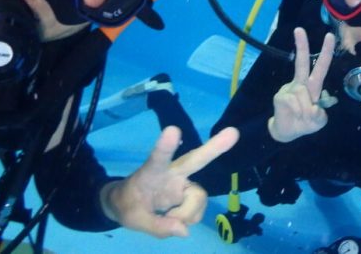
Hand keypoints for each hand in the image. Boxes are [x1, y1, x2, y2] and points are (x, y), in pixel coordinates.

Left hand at [100, 126, 237, 236]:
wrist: (127, 203)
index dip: (165, 146)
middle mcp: (173, 172)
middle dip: (214, 147)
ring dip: (186, 214)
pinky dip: (189, 218)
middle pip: (195, 159)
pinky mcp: (192, 193)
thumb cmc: (128, 204)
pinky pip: (198, 210)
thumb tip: (185, 230)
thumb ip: (158, 227)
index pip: (158, 159)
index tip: (173, 129)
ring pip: (198, 198)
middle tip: (233, 133)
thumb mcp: (134, 220)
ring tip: (168, 220)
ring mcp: (185, 182)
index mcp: (152, 172)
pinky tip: (175, 217)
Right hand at [268, 27, 335, 142]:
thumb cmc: (305, 123)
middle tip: (299, 29)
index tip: (329, 36)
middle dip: (301, 46)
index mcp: (312, 86)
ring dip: (305, 110)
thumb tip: (313, 107)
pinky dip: (298, 112)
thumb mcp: (319, 121)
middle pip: (301, 63)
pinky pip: (294, 103)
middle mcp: (300, 83)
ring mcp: (289, 89)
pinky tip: (294, 115)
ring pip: (303, 94)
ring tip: (301, 117)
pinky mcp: (280, 97)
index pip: (320, 66)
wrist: (287, 132)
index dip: (326, 52)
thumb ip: (320, 114)